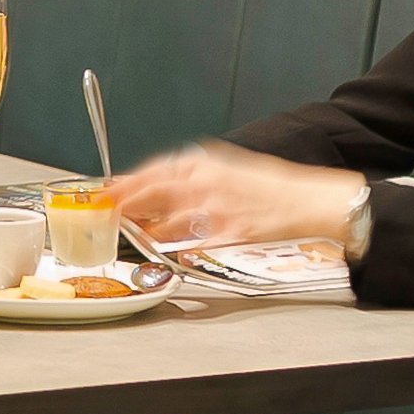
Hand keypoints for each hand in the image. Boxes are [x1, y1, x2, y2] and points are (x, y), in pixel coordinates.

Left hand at [104, 140, 369, 253]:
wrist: (308, 200)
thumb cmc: (269, 186)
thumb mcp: (226, 167)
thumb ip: (190, 177)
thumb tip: (153, 186)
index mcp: (204, 163)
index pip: (153, 171)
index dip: (124, 184)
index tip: (104, 193)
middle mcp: (206, 182)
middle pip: (152, 194)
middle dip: (125, 206)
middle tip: (108, 215)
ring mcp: (217, 208)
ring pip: (168, 224)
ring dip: (150, 232)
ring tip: (140, 237)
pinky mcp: (230, 233)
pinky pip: (193, 245)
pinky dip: (180, 249)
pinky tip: (173, 250)